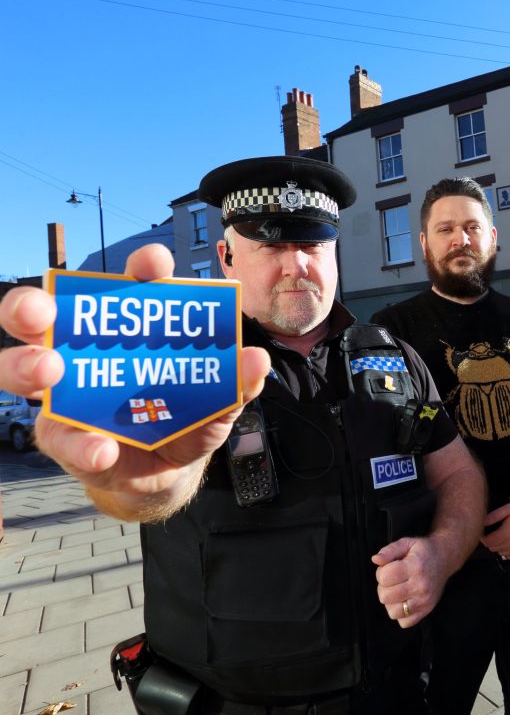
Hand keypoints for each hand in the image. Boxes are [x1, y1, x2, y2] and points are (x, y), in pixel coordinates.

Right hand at [0, 244, 270, 519]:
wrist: (169, 475)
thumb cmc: (188, 419)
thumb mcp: (220, 403)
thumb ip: (237, 383)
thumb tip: (256, 360)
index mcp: (134, 329)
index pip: (133, 285)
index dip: (142, 268)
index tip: (152, 264)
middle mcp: (88, 350)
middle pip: (45, 314)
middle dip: (34, 305)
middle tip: (44, 310)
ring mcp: (66, 392)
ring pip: (22, 368)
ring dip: (27, 364)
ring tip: (50, 369)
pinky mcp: (61, 436)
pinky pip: (60, 437)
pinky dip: (82, 444)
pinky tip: (102, 450)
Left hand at [372, 536, 445, 627]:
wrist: (444, 559)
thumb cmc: (421, 551)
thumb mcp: (406, 543)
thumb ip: (389, 550)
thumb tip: (375, 559)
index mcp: (415, 566)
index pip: (384, 577)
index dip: (381, 572)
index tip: (389, 568)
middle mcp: (421, 586)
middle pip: (385, 596)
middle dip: (384, 587)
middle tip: (393, 580)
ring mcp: (425, 601)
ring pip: (393, 612)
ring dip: (390, 602)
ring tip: (397, 590)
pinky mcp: (427, 610)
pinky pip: (404, 622)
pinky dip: (400, 613)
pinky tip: (404, 600)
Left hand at [481, 498, 509, 561]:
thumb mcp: (507, 509)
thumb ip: (493, 516)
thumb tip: (481, 522)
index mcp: (505, 534)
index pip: (488, 542)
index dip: (482, 538)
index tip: (483, 533)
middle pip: (493, 548)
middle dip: (490, 542)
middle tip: (491, 534)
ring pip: (502, 554)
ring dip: (498, 548)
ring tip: (500, 539)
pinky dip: (509, 555)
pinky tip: (509, 548)